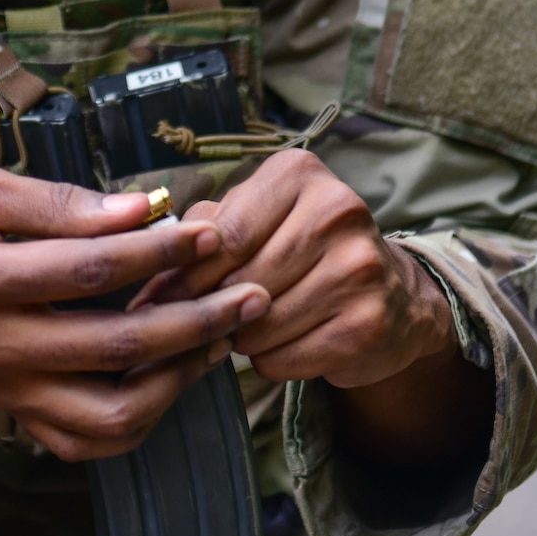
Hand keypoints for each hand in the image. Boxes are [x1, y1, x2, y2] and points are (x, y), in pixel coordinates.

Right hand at [0, 164, 270, 460]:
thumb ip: (54, 202)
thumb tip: (136, 209)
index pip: (90, 268)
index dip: (158, 250)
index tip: (205, 231)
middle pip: (115, 347)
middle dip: (196, 320)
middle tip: (246, 292)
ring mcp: (0, 390)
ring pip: (108, 417)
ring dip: (176, 381)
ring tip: (216, 340)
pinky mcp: (5, 412)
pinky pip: (82, 442)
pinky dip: (135, 421)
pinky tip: (167, 378)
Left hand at [129, 149, 492, 464]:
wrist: (393, 295)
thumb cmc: (303, 251)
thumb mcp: (257, 219)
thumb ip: (202, 232)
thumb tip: (143, 271)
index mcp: (300, 173)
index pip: (224, 233)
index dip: (187, 273)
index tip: (163, 297)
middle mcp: (338, 210)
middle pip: (242, 279)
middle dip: (212, 308)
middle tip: (201, 322)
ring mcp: (360, 267)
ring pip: (261, 323)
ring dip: (242, 338)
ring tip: (246, 331)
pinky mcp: (370, 322)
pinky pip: (287, 358)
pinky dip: (271, 362)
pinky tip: (280, 348)